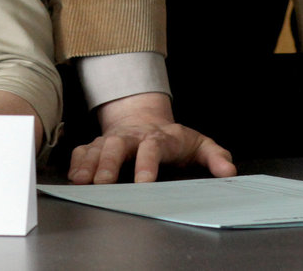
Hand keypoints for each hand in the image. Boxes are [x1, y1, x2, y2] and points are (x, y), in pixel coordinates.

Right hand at [68, 92, 234, 183]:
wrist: (145, 119)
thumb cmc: (174, 140)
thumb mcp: (200, 145)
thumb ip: (215, 156)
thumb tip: (228, 171)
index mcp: (158, 138)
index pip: (152, 147)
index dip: (147, 164)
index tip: (143, 183)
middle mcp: (132, 137)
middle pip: (117, 145)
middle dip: (108, 164)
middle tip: (102, 183)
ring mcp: (113, 139)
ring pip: (97, 147)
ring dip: (88, 164)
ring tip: (81, 181)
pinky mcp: (98, 145)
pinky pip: (83, 150)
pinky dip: (77, 161)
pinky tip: (74, 176)